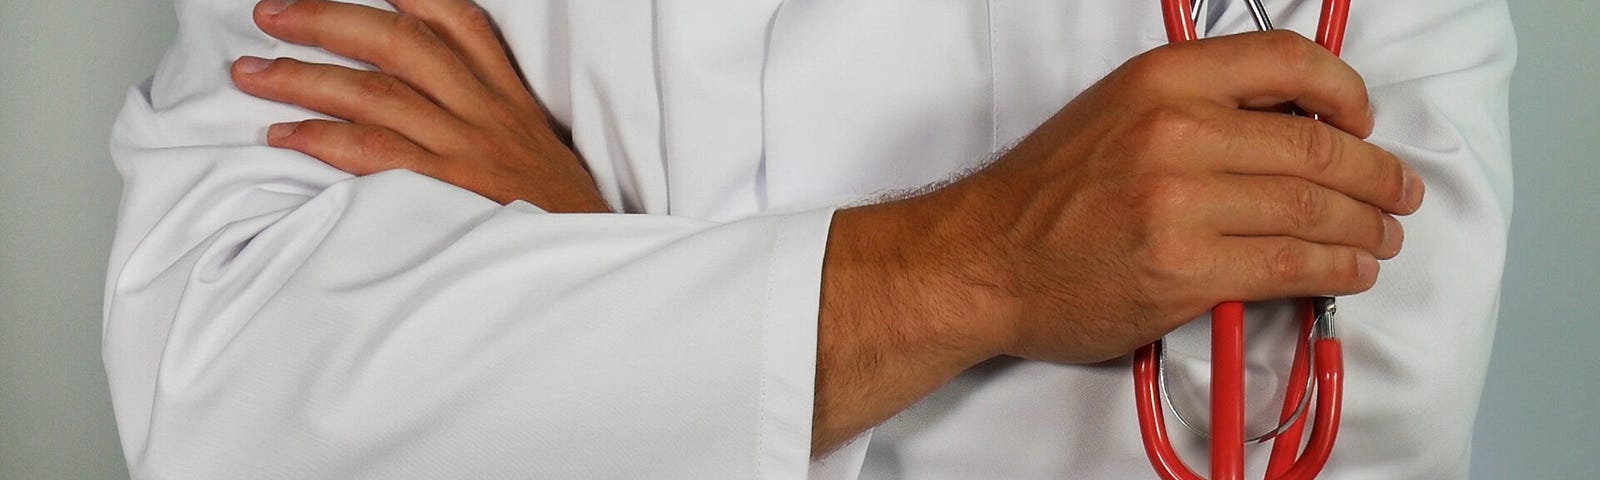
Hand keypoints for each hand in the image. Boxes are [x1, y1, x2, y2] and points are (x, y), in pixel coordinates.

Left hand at [230, 0, 609, 212]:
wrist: (586, 267)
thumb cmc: (555, 216)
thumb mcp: (537, 150)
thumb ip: (487, 116)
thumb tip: (420, 95)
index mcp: (509, 97)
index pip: (459, 22)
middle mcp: (487, 114)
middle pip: (400, 44)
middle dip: (327, 21)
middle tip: (270, 14)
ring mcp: (467, 152)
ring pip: (376, 94)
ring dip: (304, 78)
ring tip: (251, 74)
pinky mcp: (448, 194)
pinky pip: (376, 155)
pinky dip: (324, 140)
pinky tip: (285, 134)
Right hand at [928, 30, 1421, 363]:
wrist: (983, 260)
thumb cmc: (1044, 195)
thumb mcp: (1115, 113)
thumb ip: (1196, 107)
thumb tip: (1290, 124)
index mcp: (1161, 80)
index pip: (1287, 60)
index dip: (1346, 91)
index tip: (1362, 119)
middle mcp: (1176, 132)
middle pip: (1317, 144)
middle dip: (1377, 173)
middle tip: (1397, 191)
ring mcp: (1182, 204)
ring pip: (1314, 208)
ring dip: (1367, 226)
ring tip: (1383, 236)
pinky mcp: (1186, 270)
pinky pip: (1291, 264)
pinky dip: (1337, 268)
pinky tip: (1350, 269)